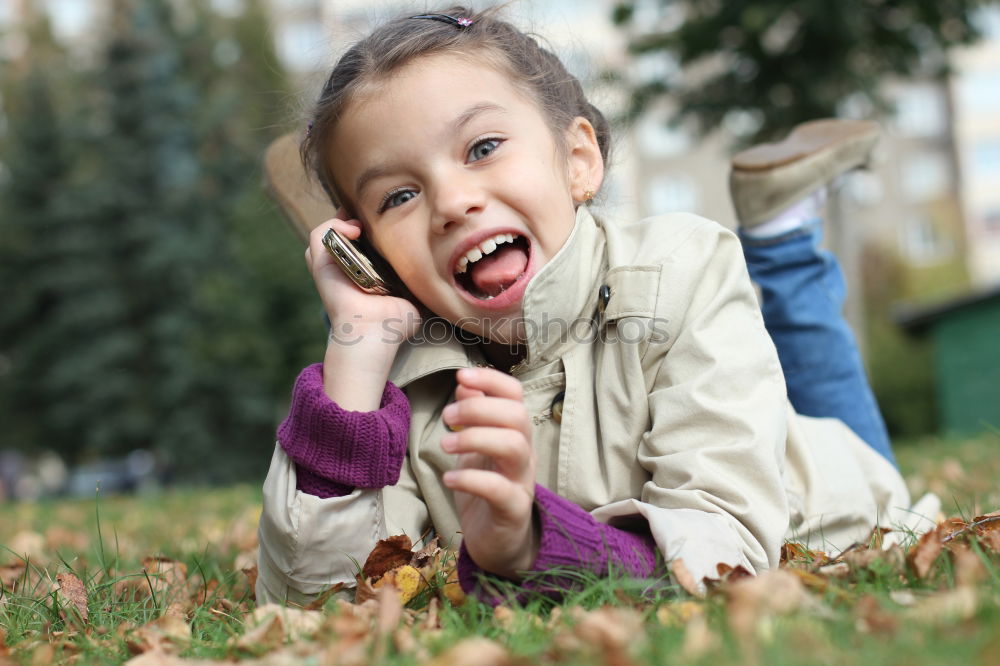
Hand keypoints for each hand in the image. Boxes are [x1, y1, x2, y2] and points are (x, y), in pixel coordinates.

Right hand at [307, 210, 420, 410]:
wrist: (376, 333)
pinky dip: (333, 226)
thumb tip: (441, 281)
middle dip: (354, 219)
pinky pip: (318, 236)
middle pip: (341, 233)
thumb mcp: (412, 299)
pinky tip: (354, 229)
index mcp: (363, 273)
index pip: (360, 242)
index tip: (386, 223)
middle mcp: (345, 267)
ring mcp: (331, 266)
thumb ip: (420, 287)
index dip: (368, 228)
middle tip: (372, 220)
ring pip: (326, 232)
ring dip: (342, 221)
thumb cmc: (393, 324)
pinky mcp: (322, 265)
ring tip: (361, 226)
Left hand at [440, 367, 536, 578]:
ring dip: (475, 438)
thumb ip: (473, 417)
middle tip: (448, 417)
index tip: (461, 377)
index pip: (515, 395)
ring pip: (514, 447)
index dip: (491, 380)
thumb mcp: (475, 448)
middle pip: (517, 416)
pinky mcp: (514, 510)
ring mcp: (522, 481)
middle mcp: (524, 453)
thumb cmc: (486, 490)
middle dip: (479, 409)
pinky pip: (499, 489)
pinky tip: (449, 479)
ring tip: (445, 445)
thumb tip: (465, 383)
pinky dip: (471, 479)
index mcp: (515, 433)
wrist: (500, 542)